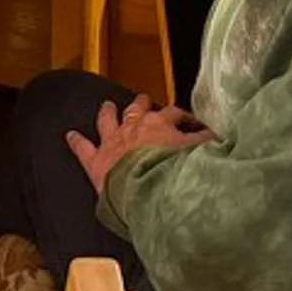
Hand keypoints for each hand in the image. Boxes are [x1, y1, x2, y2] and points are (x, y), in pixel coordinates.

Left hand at [66, 94, 213, 192]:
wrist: (149, 191)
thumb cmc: (176, 176)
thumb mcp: (199, 158)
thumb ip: (208, 147)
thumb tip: (222, 139)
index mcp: (161, 126)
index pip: (174, 115)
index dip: (182, 117)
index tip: (190, 122)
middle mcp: (135, 128)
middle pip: (138, 110)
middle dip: (142, 104)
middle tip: (143, 98)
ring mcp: (113, 142)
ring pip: (108, 120)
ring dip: (108, 112)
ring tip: (107, 105)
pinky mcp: (96, 161)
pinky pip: (83, 148)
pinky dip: (76, 141)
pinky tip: (68, 135)